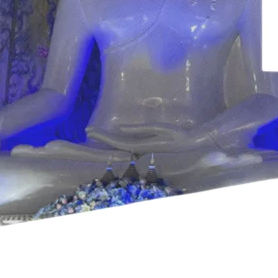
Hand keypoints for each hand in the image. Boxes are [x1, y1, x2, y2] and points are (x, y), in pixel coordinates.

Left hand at [87, 124, 204, 152]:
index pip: (116, 143)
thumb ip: (138, 129)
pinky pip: (127, 144)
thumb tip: (119, 128)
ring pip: (119, 145)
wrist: (190, 144)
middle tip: (87, 130)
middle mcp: (139, 150)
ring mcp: (141, 149)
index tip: (90, 130)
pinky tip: (111, 136)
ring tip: (94, 132)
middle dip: (101, 138)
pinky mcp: (145, 146)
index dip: (103, 137)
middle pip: (115, 144)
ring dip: (107, 139)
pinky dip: (117, 140)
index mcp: (141, 146)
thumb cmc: (177, 135)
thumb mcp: (159, 128)